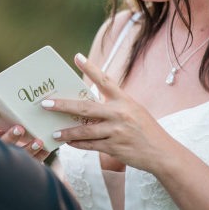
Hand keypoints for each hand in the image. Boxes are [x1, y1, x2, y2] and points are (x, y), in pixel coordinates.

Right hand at [0, 105, 49, 161]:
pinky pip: (34, 161)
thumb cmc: (2, 138)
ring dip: (29, 148)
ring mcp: (12, 159)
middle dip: (12, 136)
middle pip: (4, 143)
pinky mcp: (25, 166)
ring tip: (38, 141)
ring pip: (20, 154)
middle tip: (20, 128)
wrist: (8, 166)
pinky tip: (46, 147)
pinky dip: (41, 154)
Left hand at [40, 53, 174, 172]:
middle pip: (85, 108)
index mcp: (124, 100)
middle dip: (63, 105)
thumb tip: (88, 104)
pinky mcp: (114, 147)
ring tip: (54, 131)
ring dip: (67, 131)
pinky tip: (68, 142)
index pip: (104, 80)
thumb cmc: (146, 129)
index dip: (90, 68)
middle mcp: (119, 114)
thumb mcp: (133, 110)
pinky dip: (77, 144)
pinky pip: (90, 145)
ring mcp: (116, 131)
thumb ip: (114, 105)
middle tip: (45, 104)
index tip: (76, 56)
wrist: (162, 153)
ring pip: (85, 131)